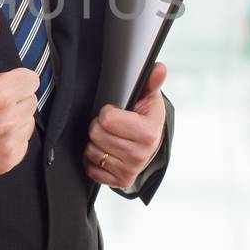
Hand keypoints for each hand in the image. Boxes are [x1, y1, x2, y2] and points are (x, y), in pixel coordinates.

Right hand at [0, 8, 39, 175]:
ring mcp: (9, 142)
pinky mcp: (8, 160)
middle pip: (30, 100)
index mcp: (2, 94)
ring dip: (14, 119)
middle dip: (14, 98)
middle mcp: (9, 120)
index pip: (30, 80)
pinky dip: (10, 140)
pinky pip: (22, 144)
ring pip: (27, 122)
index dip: (13, 80)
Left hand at [83, 62, 166, 189]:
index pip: (107, 119)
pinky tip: (107, 152)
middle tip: (112, 126)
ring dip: (96, 143)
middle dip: (99, 126)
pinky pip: (90, 168)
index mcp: (148, 134)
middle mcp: (139, 155)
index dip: (108, 112)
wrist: (152, 146)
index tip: (117, 112)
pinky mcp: (119, 182)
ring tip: (110, 138)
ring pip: (91, 151)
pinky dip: (94, 160)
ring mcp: (129, 170)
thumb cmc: (147, 119)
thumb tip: (159, 68)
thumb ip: (151, 82)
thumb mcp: (150, 99)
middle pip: (96, 134)